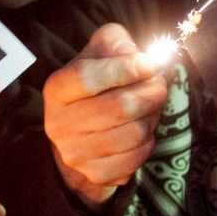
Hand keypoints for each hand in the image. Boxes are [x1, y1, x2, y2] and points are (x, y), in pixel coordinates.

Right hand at [43, 24, 167, 206]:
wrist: (81, 130)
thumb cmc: (97, 84)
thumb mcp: (99, 53)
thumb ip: (116, 42)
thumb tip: (140, 56)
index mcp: (56, 89)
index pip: (88, 78)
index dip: (125, 69)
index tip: (148, 64)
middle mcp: (58, 123)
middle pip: (119, 107)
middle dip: (151, 93)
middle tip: (159, 85)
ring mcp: (74, 151)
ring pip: (133, 133)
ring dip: (152, 117)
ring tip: (150, 108)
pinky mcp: (93, 173)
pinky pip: (135, 159)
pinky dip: (147, 143)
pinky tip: (142, 132)